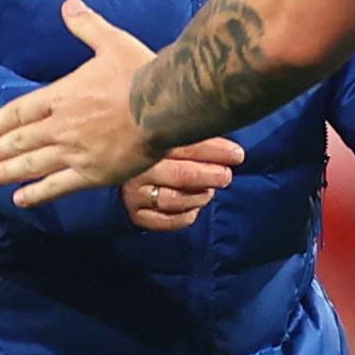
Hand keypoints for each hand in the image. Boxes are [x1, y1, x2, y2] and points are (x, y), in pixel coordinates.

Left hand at [0, 0, 160, 206]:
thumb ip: (86, 26)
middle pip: (21, 140)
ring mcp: (75, 151)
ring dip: (6, 172)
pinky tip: (20, 199)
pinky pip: (58, 186)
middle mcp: (62, 125)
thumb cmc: (139, 72)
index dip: (0, 122)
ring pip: (32, 165)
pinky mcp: (92, 173)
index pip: (22, 110)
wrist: (163, 105)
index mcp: (63, 95)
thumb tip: (69, 6)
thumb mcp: (111, 41)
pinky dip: (37, 194)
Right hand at [121, 137, 244, 231]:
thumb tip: (228, 133)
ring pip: (173, 199)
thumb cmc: (156, 149)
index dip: (215, 150)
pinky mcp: (135, 215)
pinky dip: (184, 216)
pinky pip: (164, 221)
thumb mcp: (169, 136)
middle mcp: (136, 169)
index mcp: (146, 142)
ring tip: (210, 192)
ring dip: (198, 196)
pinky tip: (195, 209)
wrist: (118, 169)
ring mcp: (134, 194)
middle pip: (180, 174)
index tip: (237, 155)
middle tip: (226, 176)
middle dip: (209, 175)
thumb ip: (192, 134)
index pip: (185, 146)